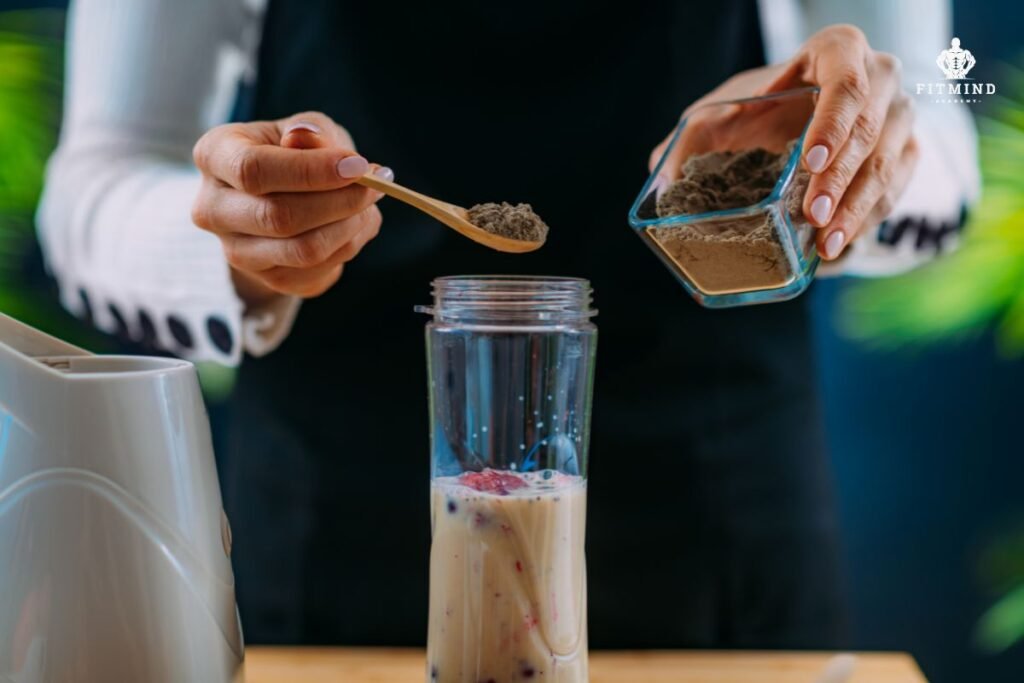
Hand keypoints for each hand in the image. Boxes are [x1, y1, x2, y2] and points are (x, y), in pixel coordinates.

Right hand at [191, 111, 389, 304]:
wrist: (282, 196)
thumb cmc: (293, 152)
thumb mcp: (303, 129)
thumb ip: (311, 131)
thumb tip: (312, 140)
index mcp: (214, 157)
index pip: (253, 170)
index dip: (310, 171)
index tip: (358, 166)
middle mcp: (212, 209)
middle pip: (279, 216)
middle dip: (340, 201)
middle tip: (376, 185)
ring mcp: (236, 251)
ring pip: (302, 250)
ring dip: (350, 226)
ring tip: (369, 203)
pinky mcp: (268, 280)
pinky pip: (317, 271)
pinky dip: (349, 245)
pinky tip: (355, 223)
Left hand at [650, 24, 917, 260]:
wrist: (790, 120)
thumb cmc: (753, 113)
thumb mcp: (715, 118)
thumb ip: (686, 144)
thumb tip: (662, 181)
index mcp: (838, 51)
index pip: (847, 82)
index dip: (832, 124)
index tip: (808, 164)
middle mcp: (880, 77)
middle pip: (870, 130)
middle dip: (840, 181)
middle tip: (812, 217)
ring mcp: (899, 116)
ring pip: (888, 165)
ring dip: (857, 210)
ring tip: (825, 245)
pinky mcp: (905, 154)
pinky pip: (896, 191)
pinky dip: (865, 221)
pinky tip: (835, 249)